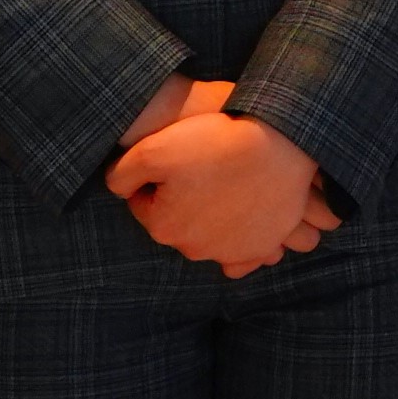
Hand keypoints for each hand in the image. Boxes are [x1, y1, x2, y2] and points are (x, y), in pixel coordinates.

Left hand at [108, 85, 331, 277]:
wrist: (280, 143)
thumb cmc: (216, 141)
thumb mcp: (152, 148)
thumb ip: (121, 173)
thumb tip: (117, 188)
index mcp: (163, 226)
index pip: (144, 202)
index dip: (155, 177)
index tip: (173, 158)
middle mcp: (193, 249)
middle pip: (177, 220)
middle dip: (182, 199)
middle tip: (201, 166)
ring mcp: (229, 253)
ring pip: (208, 236)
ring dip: (211, 216)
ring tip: (225, 183)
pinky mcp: (259, 248)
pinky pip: (241, 256)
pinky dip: (238, 241)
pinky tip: (240, 221)